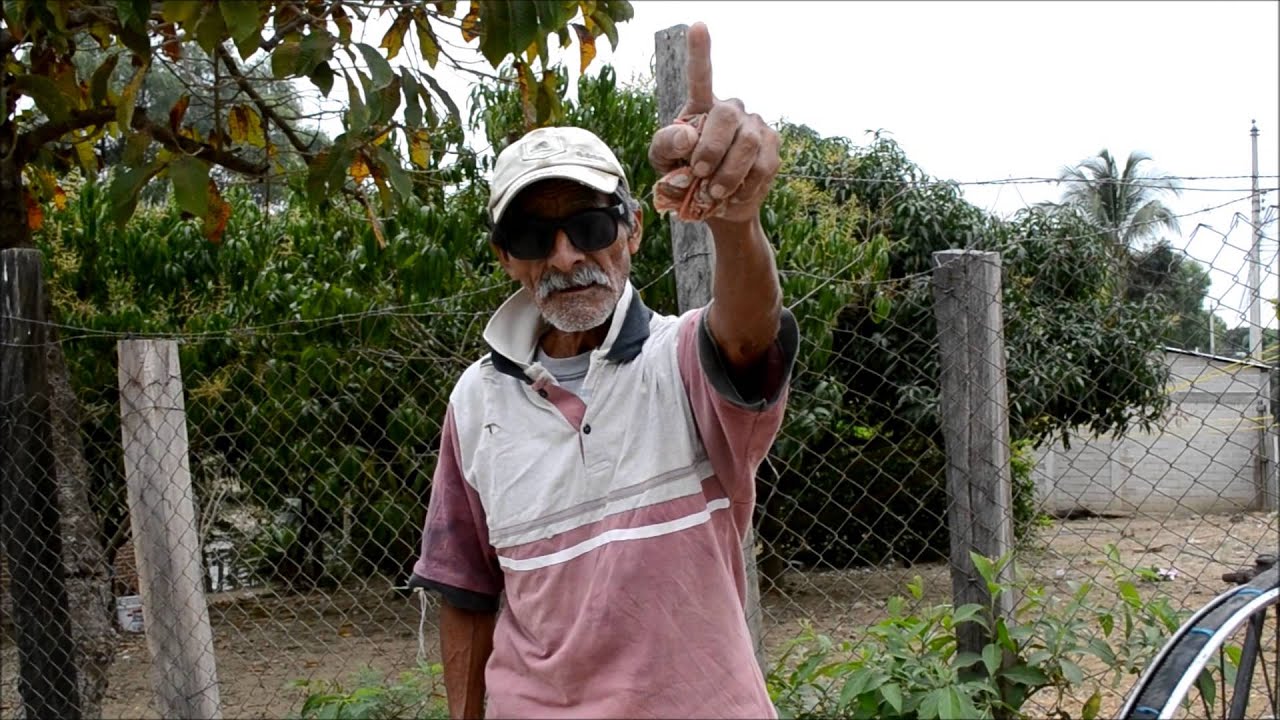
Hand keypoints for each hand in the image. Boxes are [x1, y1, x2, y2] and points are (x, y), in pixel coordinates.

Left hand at [649, 23, 779, 224]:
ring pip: (747, 144)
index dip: (700, 51)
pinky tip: (734, 194)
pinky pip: (762, 165)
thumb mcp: (663, 163)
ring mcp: (756, 126)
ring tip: (715, 191)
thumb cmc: (686, 176)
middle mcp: (732, 110)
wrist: (717, 205)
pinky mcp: (772, 148)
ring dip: (728, 173)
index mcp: (702, 106)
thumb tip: (687, 136)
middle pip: (725, 116)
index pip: (701, 75)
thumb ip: (666, 145)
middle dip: (711, 148)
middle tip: (699, 172)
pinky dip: (744, 186)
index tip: (698, 26)